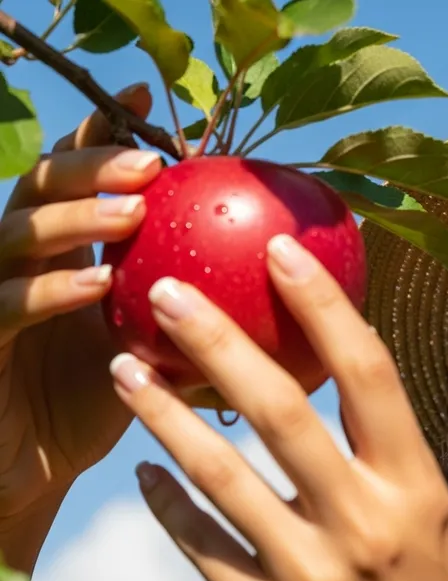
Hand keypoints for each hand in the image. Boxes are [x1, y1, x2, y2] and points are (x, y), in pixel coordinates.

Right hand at [0, 83, 158, 557]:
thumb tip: (279, 288)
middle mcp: (22, 265)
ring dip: (73, 220)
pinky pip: (6, 308)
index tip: (149, 105)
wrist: (35, 466)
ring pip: (14, 237)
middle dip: (88, 166)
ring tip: (131, 211)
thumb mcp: (156, 350)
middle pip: (39, 190)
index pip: (77, 181)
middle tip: (148, 164)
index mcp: (64, 257)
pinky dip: (49, 294)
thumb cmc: (103, 403)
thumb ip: (194, 312)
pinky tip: (95, 285)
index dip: (103, 136)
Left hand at [111, 236, 447, 580]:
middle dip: (215, 336)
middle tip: (163, 291)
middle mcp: (366, 523)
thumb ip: (387, 467)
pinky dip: (169, 502)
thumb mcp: (434, 531)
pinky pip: (203, 545)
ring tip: (123, 366)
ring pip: (219, 472)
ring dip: (163, 412)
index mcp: (415, 489)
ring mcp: (312, 574)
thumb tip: (344, 401)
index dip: (322, 303)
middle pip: (279, 406)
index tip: (279, 251)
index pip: (367, 373)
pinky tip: (146, 469)